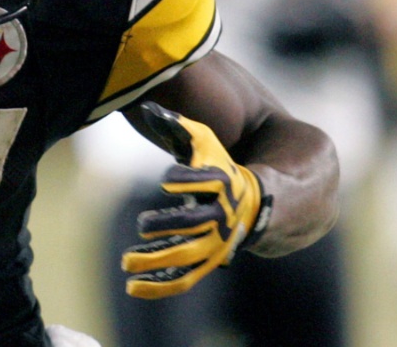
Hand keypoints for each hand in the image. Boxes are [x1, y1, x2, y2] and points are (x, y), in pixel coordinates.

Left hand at [121, 101, 271, 298]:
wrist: (270, 206)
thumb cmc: (227, 168)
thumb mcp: (209, 145)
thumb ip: (181, 127)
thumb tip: (150, 108)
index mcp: (224, 185)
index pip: (207, 183)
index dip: (188, 181)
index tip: (168, 180)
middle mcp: (221, 217)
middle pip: (194, 225)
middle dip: (167, 225)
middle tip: (143, 224)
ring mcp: (216, 243)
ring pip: (187, 258)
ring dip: (156, 262)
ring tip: (125, 262)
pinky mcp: (208, 262)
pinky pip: (185, 279)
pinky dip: (161, 286)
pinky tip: (134, 288)